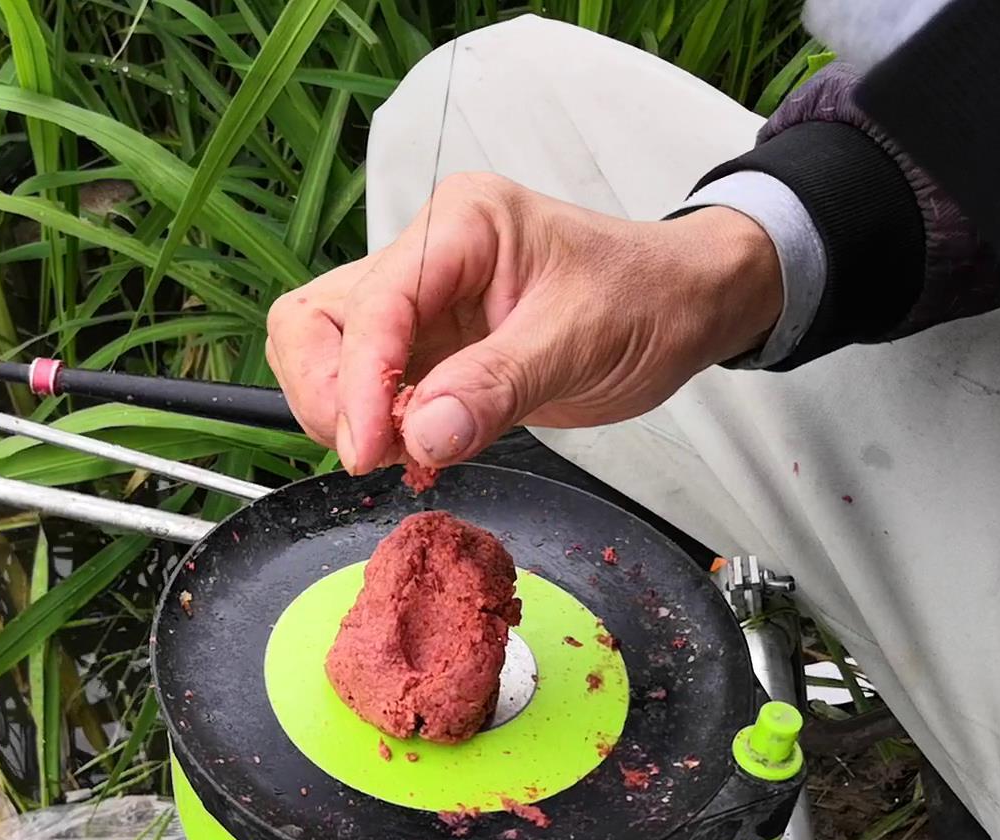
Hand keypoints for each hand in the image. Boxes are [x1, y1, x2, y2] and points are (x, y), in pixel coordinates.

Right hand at [265, 173, 782, 472]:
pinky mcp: (425, 349)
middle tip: (372, 453)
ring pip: (324, 354)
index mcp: (459, 226)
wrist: (685, 305)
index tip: (370, 450)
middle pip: (314, 321)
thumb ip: (496, 388)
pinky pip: (365, 389)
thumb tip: (421, 436)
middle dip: (326, 394)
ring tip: (401, 453)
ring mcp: (418, 304)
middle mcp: (423, 257)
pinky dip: (373, 428)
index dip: (358, 382)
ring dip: (342, 414)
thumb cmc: (646, 299)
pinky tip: (415, 453)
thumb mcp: (580, 342)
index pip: (371, 305)